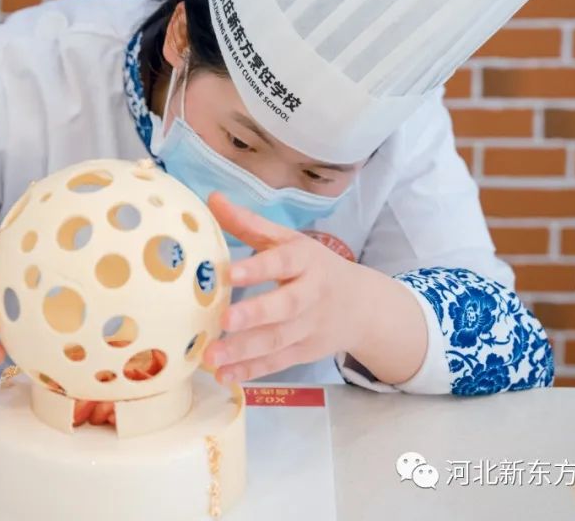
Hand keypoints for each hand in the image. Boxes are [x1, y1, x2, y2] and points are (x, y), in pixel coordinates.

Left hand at [202, 193, 379, 383]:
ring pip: (278, 340)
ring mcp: (308, 327)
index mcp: (305, 261)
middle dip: (255, 313)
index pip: (282, 262)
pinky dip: (250, 371)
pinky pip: (276, 363)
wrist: (362, 307)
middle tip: (224, 319)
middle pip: (285, 306)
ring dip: (244, 350)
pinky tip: (224, 375)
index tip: (230, 273)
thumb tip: (212, 198)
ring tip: (211, 356)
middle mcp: (310, 294)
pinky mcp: (303, 352)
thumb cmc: (313, 266)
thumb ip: (250, 224)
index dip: (258, 268)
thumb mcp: (289, 241)